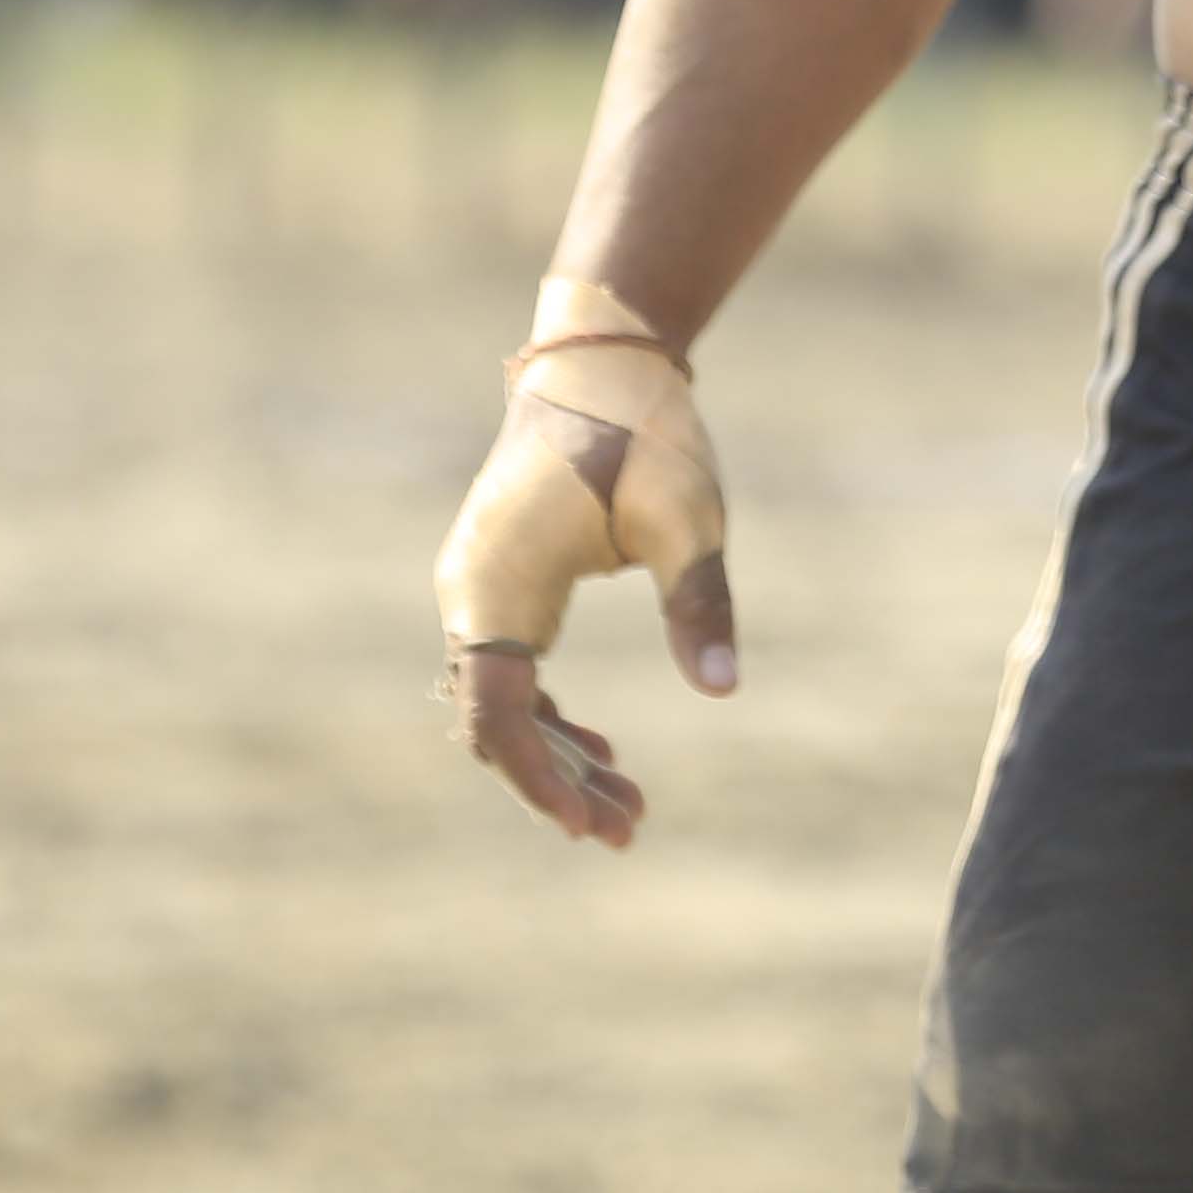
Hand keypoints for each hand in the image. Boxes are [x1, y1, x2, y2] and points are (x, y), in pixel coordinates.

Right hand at [434, 319, 736, 850]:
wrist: (603, 357)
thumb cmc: (644, 431)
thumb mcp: (685, 518)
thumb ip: (698, 603)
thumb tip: (722, 688)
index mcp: (498, 584)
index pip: (496, 712)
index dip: (536, 775)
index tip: (587, 822)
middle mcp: (470, 591)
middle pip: (497, 719)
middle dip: (556, 781)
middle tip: (627, 834)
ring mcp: (480, 585)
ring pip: (506, 699)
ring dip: (559, 754)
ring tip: (628, 812)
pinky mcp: (502, 579)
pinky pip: (513, 669)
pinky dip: (552, 714)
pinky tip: (604, 750)